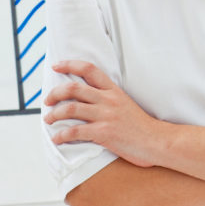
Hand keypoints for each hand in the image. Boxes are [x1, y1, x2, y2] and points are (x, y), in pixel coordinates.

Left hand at [43, 61, 164, 167]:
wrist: (157, 141)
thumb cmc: (141, 126)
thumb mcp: (125, 104)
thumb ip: (108, 99)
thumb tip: (87, 100)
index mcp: (113, 90)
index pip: (89, 69)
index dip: (70, 64)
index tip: (57, 65)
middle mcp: (108, 100)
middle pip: (73, 88)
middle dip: (55, 93)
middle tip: (47, 101)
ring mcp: (106, 116)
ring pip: (71, 108)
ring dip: (54, 114)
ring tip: (49, 119)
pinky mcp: (104, 133)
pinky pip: (76, 131)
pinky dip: (62, 135)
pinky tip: (57, 138)